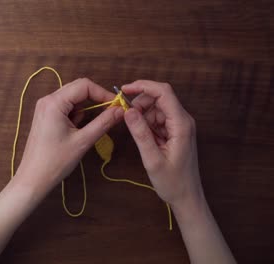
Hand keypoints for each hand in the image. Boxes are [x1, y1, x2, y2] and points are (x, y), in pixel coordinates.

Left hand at [16, 78, 123, 192]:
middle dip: (95, 99)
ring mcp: (45, 108)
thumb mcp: (83, 141)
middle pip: (78, 89)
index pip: (84, 85)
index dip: (103, 93)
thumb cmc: (55, 161)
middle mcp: (47, 100)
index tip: (116, 105)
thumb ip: (103, 122)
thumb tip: (121, 110)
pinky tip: (76, 132)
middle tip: (110, 113)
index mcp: (54, 102)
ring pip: (72, 99)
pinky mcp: (45, 116)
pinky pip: (66, 108)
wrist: (33, 178)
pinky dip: (76, 115)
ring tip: (88, 129)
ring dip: (85, 109)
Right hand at [122, 80, 202, 208]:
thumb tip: (128, 111)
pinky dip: (147, 124)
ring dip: (142, 115)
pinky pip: (158, 119)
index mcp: (181, 124)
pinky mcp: (175, 131)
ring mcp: (179, 125)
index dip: (143, 86)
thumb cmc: (173, 182)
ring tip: (138, 135)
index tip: (123, 90)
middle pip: (159, 98)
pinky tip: (145, 139)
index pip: (163, 92)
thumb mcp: (152, 159)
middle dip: (140, 103)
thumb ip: (140, 134)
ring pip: (156, 108)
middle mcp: (183, 120)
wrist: (187, 197)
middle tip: (126, 118)